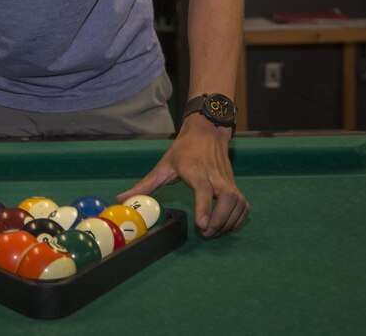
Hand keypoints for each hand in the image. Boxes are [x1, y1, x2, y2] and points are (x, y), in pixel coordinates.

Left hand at [116, 116, 248, 236]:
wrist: (207, 132)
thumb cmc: (184, 150)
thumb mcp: (163, 166)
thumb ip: (144, 186)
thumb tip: (121, 199)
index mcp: (196, 171)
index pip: (204, 190)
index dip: (205, 208)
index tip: (202, 225)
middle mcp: (216, 176)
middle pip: (227, 199)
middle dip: (219, 221)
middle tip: (205, 233)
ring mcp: (229, 181)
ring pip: (238, 203)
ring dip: (228, 222)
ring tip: (213, 232)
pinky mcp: (236, 186)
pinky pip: (243, 206)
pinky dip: (237, 219)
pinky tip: (224, 225)